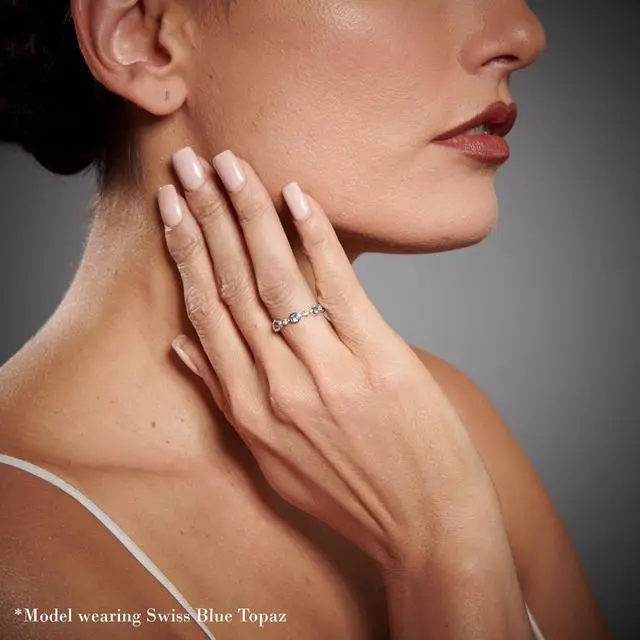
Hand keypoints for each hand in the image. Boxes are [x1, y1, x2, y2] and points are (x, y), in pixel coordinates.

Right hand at [157, 147, 492, 571]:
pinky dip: (317, 238)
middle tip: (187, 163)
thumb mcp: (270, 462)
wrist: (424, 531)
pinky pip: (340, 288)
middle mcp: (278, 388)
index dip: (185, 255)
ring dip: (249, 216)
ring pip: (277, 279)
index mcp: (248, 412)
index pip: (206, 315)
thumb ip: (224, 399)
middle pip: (233, 286)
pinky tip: (296, 196)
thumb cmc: (349, 496)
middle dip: (206, 218)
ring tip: (230, 165)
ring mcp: (328, 373)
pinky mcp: (379, 361)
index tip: (170, 207)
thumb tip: (181, 348)